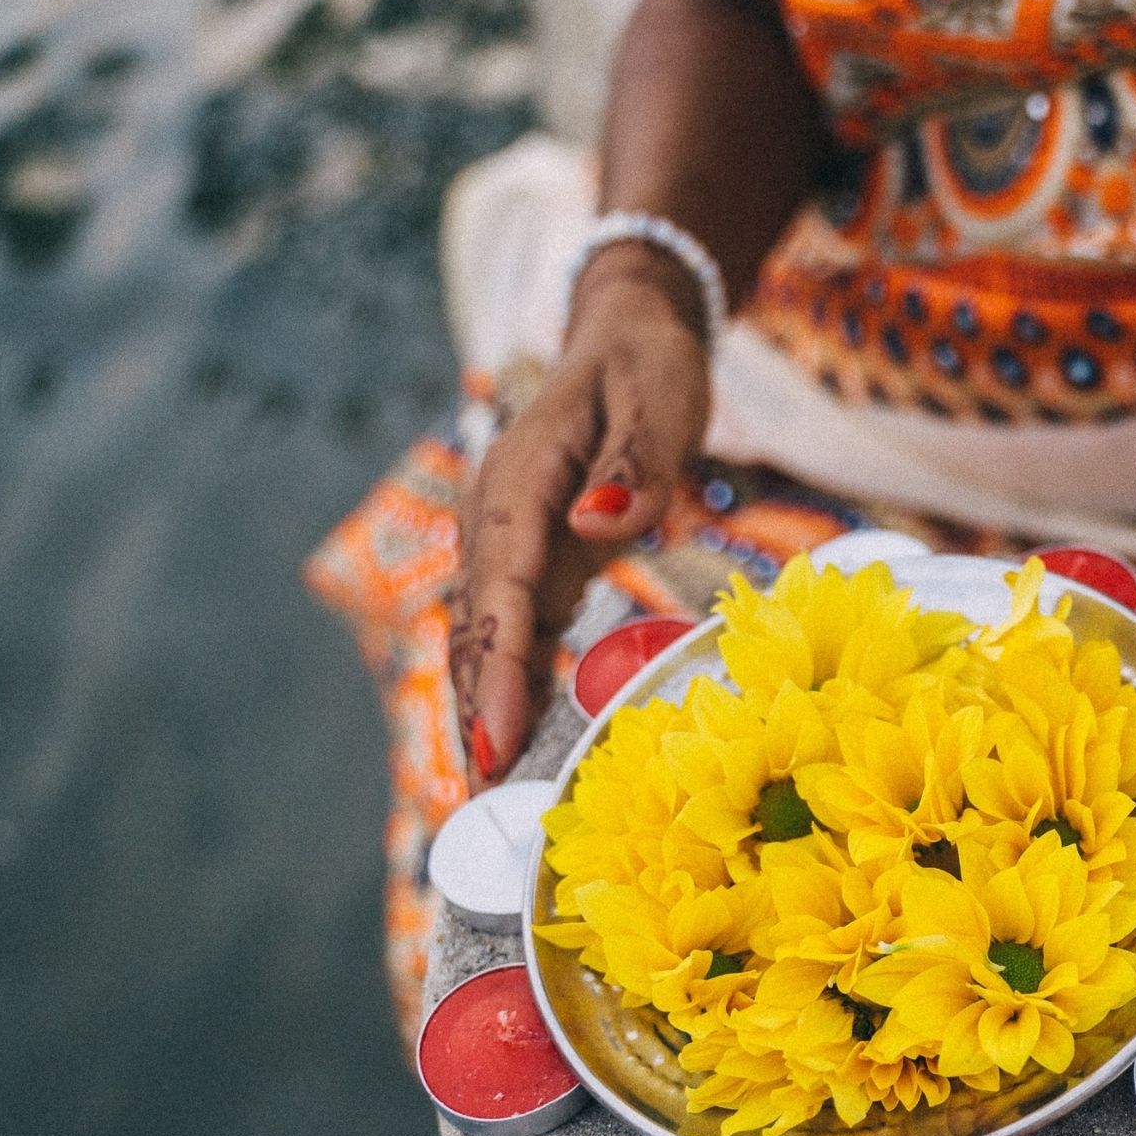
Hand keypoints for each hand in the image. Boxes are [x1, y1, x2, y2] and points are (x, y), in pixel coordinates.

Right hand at [449, 244, 710, 787]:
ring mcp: (510, 539)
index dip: (498, 670)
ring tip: (498, 796)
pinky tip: (523, 742)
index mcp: (521, 480)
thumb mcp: (657, 400)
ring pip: (487, 636)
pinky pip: (516, 629)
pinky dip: (514, 685)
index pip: (503, 589)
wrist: (628, 333)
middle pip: (479, 627)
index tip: (499, 739)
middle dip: (479, 712)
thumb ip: (633, 464)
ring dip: (488, 710)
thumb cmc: (647, 365)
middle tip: (490, 802)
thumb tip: (596, 524)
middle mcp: (498, 516)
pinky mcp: (534, 556)